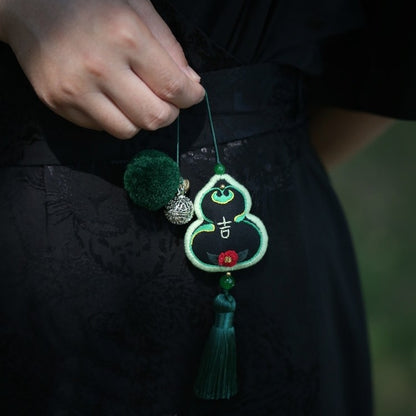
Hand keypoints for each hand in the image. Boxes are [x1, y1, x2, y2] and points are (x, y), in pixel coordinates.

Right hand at [0, 0, 204, 137]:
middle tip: (168, 100)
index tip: (194, 95)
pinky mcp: (58, 103)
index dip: (191, 97)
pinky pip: (102, 128)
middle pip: (154, 117)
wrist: (27, 3)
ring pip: (129, 131)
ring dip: (142, 119)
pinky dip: (116, 118)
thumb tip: (191, 84)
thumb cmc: (88, 0)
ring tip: (138, 99)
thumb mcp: (136, 7)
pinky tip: (111, 98)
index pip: (172, 87)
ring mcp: (75, 90)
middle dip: (170, 113)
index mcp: (125, 35)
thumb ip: (168, 47)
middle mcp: (100, 67)